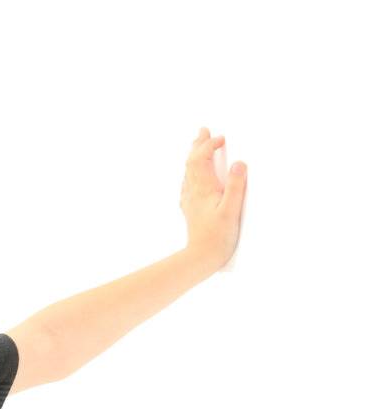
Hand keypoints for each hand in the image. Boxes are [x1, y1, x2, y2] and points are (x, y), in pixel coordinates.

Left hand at [179, 127, 245, 270]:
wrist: (200, 259)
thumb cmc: (218, 237)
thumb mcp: (231, 209)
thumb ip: (235, 185)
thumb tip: (238, 162)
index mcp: (203, 189)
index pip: (200, 159)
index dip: (209, 145)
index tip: (222, 138)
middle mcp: (193, 193)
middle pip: (191, 163)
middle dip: (198, 145)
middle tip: (203, 131)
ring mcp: (190, 202)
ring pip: (188, 174)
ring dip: (194, 157)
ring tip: (197, 146)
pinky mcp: (191, 211)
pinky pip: (188, 186)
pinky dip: (191, 175)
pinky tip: (192, 177)